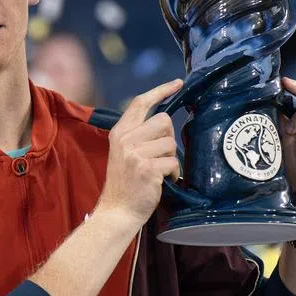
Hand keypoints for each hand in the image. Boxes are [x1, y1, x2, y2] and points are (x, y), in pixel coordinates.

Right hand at [96, 79, 183, 229]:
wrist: (117, 211)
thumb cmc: (125, 183)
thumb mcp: (124, 152)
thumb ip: (138, 134)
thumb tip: (164, 121)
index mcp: (119, 132)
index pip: (140, 103)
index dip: (160, 90)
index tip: (178, 83)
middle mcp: (125, 139)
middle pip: (163, 121)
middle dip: (168, 138)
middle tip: (160, 156)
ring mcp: (135, 153)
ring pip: (171, 143)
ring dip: (171, 158)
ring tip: (158, 171)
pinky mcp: (147, 168)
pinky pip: (173, 163)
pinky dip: (173, 174)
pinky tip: (162, 181)